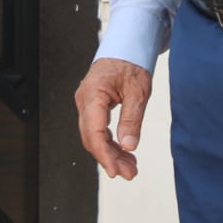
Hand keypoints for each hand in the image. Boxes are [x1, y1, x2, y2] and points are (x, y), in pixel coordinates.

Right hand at [75, 58, 152, 179]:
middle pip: (91, 138)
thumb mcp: (138, 91)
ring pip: (94, 136)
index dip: (104, 155)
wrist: (126, 48)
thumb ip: (131, 119)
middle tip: (130, 174)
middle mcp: (84, 100)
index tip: (115, 171)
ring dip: (111, 153)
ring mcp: (86, 104)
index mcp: (93, 94)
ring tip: (131, 167)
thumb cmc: (130, 64)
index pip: (94, 132)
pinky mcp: (92, 107)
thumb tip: (129, 145)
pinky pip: (97, 130)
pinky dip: (110, 143)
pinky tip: (125, 152)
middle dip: (110, 158)